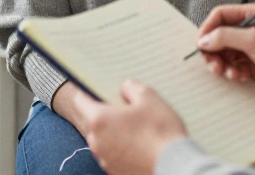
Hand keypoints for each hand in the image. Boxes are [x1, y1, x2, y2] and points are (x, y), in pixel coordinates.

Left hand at [68, 80, 187, 174]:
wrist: (174, 166)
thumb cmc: (161, 132)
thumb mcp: (149, 97)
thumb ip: (131, 87)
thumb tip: (125, 88)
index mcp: (98, 120)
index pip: (80, 101)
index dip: (86, 92)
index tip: (94, 89)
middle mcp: (96, 142)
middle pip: (93, 122)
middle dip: (106, 115)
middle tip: (126, 110)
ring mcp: (105, 160)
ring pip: (104, 140)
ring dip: (115, 134)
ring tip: (138, 130)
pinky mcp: (115, 172)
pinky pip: (114, 155)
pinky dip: (123, 150)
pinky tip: (141, 146)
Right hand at [195, 3, 254, 99]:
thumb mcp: (253, 40)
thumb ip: (225, 37)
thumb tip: (203, 40)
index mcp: (252, 14)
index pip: (220, 15)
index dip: (208, 28)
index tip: (200, 44)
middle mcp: (249, 29)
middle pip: (218, 35)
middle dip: (213, 51)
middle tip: (213, 65)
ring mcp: (250, 47)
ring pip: (223, 52)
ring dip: (222, 64)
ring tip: (227, 73)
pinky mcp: (251, 64)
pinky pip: (231, 65)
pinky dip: (231, 72)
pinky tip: (240, 77)